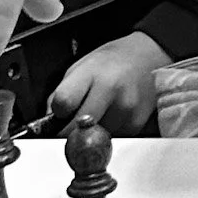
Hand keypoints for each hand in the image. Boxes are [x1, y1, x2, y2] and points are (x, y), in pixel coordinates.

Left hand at [49, 32, 168, 134]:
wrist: (147, 57)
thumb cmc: (111, 62)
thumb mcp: (81, 67)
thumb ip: (63, 93)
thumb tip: (50, 122)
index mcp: (91, 72)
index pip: (64, 102)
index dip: (57, 112)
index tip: (59, 113)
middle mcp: (110, 89)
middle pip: (78, 127)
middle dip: (70, 131)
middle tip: (70, 127)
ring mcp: (125, 108)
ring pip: (95, 137)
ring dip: (91, 134)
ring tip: (98, 114)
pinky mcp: (136, 123)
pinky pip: (112, 140)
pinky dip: (108, 133)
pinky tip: (113, 116)